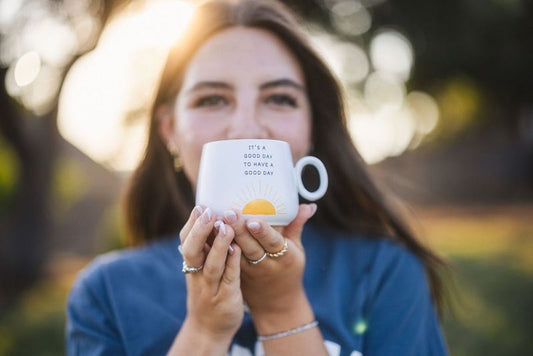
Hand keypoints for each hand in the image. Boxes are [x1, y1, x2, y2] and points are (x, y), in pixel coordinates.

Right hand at [178, 206, 243, 342]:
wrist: (208, 330)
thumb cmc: (207, 292)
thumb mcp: (200, 270)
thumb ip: (204, 248)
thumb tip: (209, 218)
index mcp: (191, 265)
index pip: (186, 240)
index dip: (192, 223)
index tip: (201, 205)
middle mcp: (197, 275)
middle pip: (193, 250)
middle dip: (200, 230)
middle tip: (210, 212)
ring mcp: (210, 288)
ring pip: (211, 265)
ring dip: (218, 245)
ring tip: (226, 227)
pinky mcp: (226, 297)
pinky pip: (228, 279)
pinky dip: (232, 264)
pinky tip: (238, 250)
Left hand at [222, 204, 316, 318]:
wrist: (276, 305)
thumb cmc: (289, 270)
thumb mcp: (296, 250)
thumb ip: (297, 226)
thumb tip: (308, 205)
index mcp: (284, 257)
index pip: (273, 243)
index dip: (263, 232)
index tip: (252, 220)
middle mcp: (265, 265)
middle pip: (250, 247)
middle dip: (239, 229)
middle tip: (228, 211)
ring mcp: (247, 271)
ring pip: (234, 254)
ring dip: (223, 238)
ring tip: (215, 220)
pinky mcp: (235, 274)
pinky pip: (224, 260)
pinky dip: (215, 247)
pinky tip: (206, 232)